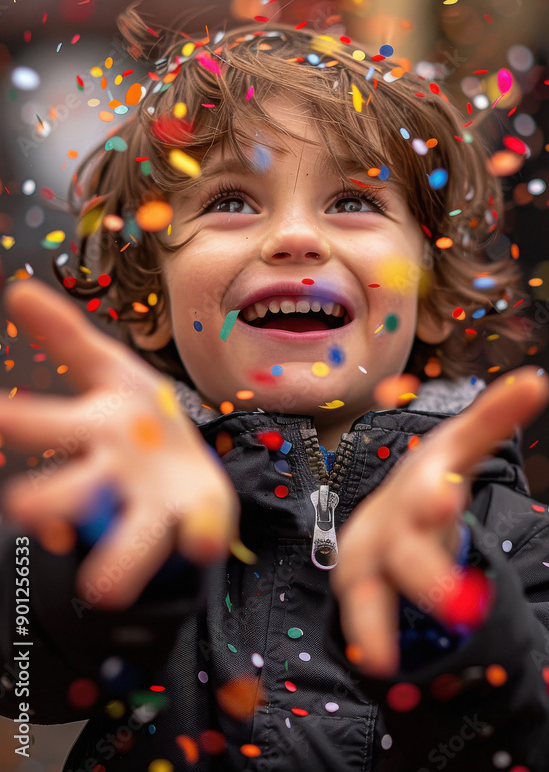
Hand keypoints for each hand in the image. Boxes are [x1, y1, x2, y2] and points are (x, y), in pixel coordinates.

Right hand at [0, 280, 239, 607]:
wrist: (185, 467)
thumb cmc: (136, 416)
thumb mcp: (106, 368)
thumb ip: (64, 335)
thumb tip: (18, 290)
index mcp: (91, 428)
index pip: (47, 425)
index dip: (19, 424)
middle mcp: (113, 475)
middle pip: (76, 490)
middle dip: (50, 499)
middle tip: (22, 507)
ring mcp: (152, 502)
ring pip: (130, 535)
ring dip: (117, 558)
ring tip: (103, 585)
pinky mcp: (194, 519)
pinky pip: (200, 531)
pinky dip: (200, 538)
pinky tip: (201, 543)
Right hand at [330, 366, 548, 676]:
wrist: (387, 507)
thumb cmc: (431, 476)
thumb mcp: (463, 446)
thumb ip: (496, 415)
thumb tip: (537, 379)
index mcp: (423, 480)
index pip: (430, 484)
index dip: (433, 493)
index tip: (444, 497)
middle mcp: (393, 516)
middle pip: (406, 550)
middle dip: (422, 572)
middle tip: (447, 601)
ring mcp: (371, 550)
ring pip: (369, 586)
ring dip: (378, 617)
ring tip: (387, 656)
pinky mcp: (359, 580)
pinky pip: (362, 611)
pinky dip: (369, 635)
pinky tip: (380, 662)